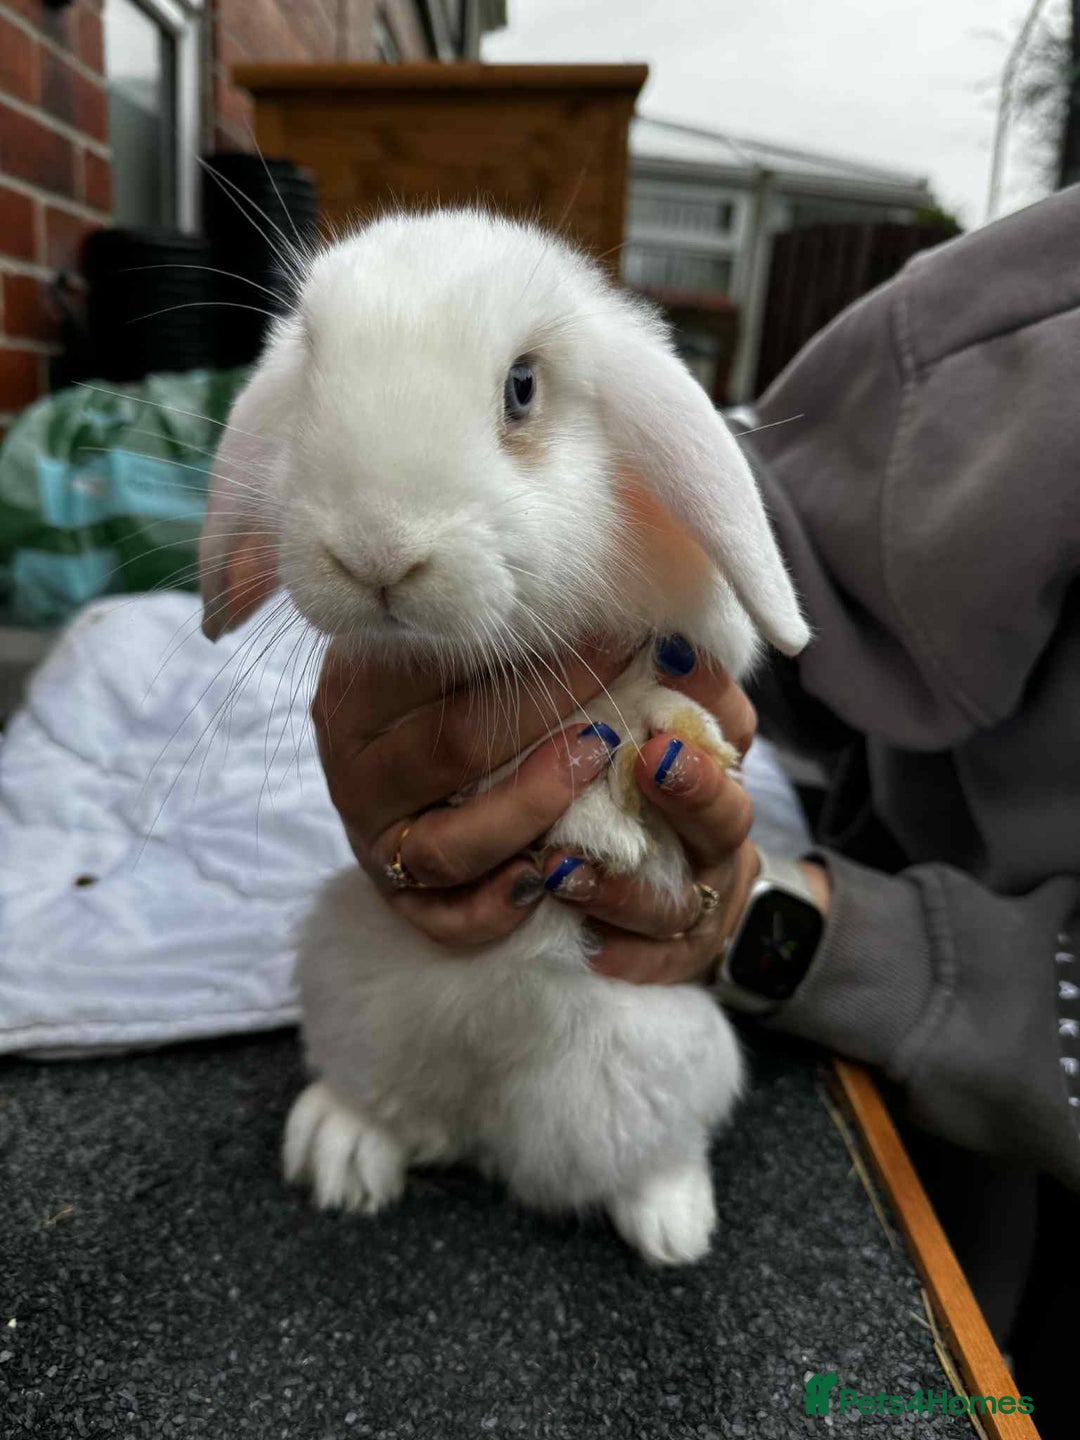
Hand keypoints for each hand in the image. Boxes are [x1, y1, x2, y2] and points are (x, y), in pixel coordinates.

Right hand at [311, 640, 633, 944]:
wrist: (409, 743)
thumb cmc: (457, 674)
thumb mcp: (462, 633)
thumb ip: (513, 618)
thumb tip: (617, 597)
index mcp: (356, 682)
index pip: (443, 661)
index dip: (538, 647)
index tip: (612, 628)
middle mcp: (352, 760)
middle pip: (457, 746)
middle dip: (552, 715)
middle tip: (623, 688)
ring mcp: (370, 834)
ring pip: (449, 846)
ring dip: (534, 812)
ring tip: (596, 767)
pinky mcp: (395, 893)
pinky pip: (444, 918)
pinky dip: (499, 907)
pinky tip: (548, 877)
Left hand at [541, 646, 763, 983]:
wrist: (699, 889)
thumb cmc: (649, 789)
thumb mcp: (649, 727)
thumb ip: (628, 685)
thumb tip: (589, 623)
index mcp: (716, 764)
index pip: (731, 724)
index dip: (706, 691)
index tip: (666, 656)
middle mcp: (718, 832)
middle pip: (724, 815)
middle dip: (691, 788)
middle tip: (651, 759)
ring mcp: (702, 898)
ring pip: (675, 902)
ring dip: (625, 888)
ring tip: (567, 872)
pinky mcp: (679, 953)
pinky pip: (660, 963)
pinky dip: (629, 957)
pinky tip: (590, 948)